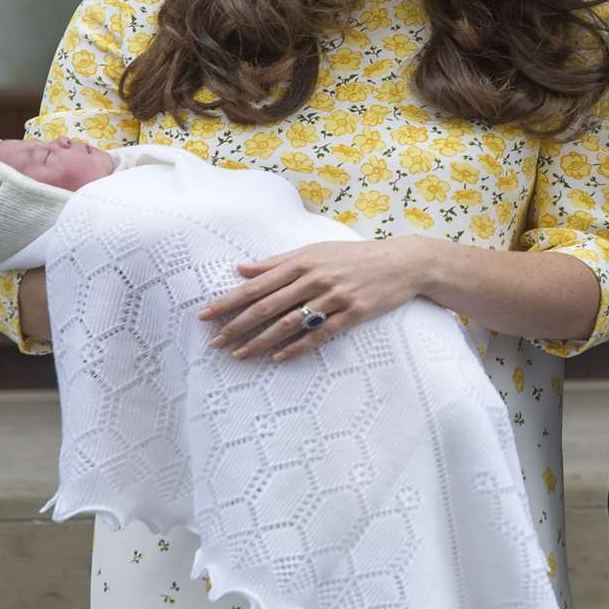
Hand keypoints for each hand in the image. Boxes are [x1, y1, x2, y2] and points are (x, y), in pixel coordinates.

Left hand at [195, 237, 429, 360]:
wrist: (402, 262)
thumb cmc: (354, 255)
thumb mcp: (315, 250)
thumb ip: (277, 261)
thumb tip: (241, 268)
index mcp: (303, 261)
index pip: (257, 284)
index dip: (229, 300)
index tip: (205, 314)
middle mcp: (315, 278)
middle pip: (268, 305)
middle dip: (237, 325)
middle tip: (215, 341)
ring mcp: (335, 297)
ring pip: (289, 323)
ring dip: (260, 341)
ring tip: (239, 354)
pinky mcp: (353, 313)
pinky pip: (320, 334)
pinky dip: (297, 347)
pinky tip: (278, 357)